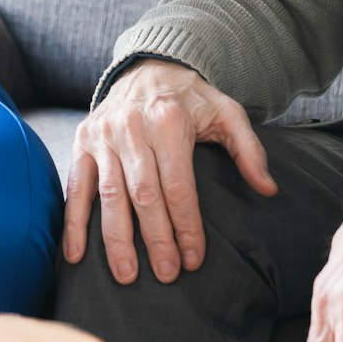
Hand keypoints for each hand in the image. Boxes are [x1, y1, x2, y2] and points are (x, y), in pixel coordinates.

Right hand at [63, 60, 275, 284]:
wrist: (148, 66)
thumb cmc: (190, 99)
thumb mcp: (226, 112)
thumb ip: (249, 150)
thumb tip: (268, 189)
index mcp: (168, 121)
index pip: (178, 185)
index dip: (186, 226)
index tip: (194, 259)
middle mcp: (131, 127)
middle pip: (144, 195)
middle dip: (156, 239)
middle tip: (167, 274)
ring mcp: (103, 135)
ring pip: (109, 195)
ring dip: (116, 239)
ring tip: (127, 275)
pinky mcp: (83, 141)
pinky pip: (76, 186)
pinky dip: (74, 222)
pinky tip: (75, 254)